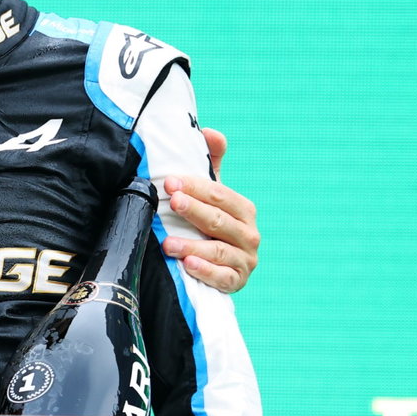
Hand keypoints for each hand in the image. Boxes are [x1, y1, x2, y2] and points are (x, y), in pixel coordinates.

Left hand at [161, 128, 258, 292]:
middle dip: (193, 210)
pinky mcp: (236, 283)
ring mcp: (245, 260)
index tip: (170, 182)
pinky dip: (206, 272)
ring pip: (219, 251)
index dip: (196, 187)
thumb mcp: (210, 195)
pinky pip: (222, 278)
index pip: (220, 195)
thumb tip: (210, 132)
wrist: (212, 265)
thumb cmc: (208, 223)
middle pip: (219, 221)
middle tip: (171, 201)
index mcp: (243, 209)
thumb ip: (210, 163)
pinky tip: (187, 265)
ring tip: (167, 243)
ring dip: (192, 246)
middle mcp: (249, 234)